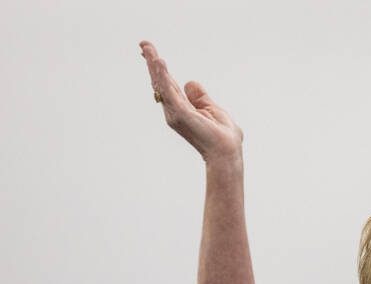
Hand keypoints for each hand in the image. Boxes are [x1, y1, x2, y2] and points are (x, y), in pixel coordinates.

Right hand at [140, 41, 242, 161]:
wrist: (227, 152)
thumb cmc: (223, 136)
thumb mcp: (212, 109)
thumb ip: (200, 97)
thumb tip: (190, 83)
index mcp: (182, 108)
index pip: (168, 85)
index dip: (159, 69)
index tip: (152, 53)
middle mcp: (174, 111)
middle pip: (160, 82)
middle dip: (151, 62)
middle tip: (143, 44)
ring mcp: (176, 113)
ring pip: (162, 85)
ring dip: (154, 67)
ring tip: (148, 50)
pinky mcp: (180, 114)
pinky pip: (169, 91)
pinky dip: (162, 77)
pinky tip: (159, 63)